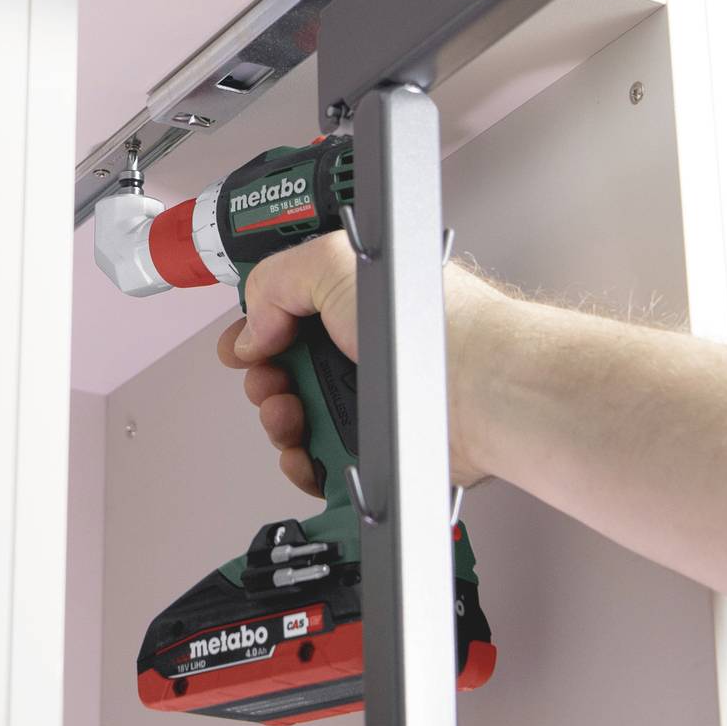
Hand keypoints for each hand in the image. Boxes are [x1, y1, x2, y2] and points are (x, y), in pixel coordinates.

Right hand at [217, 232, 499, 497]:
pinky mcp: (375, 445)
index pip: (286, 313)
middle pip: (284, 369)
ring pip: (297, 419)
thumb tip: (252, 326)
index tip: (246, 343)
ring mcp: (367, 398)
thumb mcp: (333, 263)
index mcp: (352, 297)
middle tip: (271, 380)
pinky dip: (302, 462)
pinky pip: (320, 462)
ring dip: (279, 421)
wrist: (480, 390)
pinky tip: (305, 452)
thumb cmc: (434, 324)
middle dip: (263, 378)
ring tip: (290, 416)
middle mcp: (361, 347)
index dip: (258, 328)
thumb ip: (276, 280)